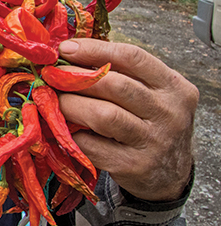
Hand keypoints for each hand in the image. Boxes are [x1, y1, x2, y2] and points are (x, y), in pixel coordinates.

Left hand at [57, 38, 196, 201]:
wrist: (170, 176)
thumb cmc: (150, 124)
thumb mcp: (151, 95)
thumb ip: (120, 75)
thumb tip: (67, 54)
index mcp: (174, 87)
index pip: (132, 57)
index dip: (94, 49)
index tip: (64, 48)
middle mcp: (169, 113)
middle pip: (115, 85)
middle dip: (75, 78)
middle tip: (50, 76)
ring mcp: (154, 142)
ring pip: (104, 115)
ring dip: (70, 105)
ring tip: (53, 101)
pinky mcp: (134, 166)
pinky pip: (93, 146)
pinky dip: (73, 135)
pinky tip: (64, 128)